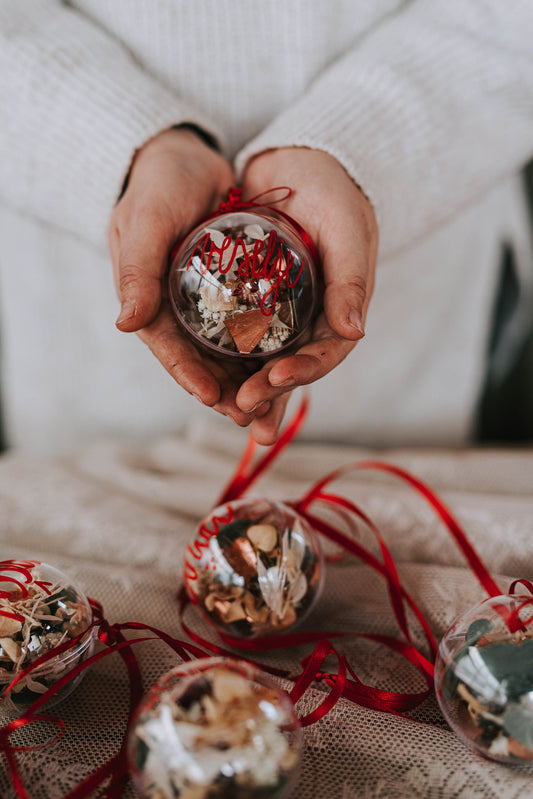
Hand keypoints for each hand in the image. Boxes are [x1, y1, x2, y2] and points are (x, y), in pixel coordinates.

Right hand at [109, 127, 266, 423]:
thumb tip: (126, 324)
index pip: (168, 347)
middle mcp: (175, 307)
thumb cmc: (158, 183)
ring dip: (243, 379)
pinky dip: (260, 348)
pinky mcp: (230, 289)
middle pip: (199, 359)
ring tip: (267, 406)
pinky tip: (281, 366)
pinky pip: (245, 325)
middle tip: (249, 416)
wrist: (187, 155)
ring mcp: (203, 300)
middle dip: (222, 390)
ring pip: (224, 350)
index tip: (212, 397)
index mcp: (148, 298)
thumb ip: (136, 268)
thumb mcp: (145, 220)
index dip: (188, 374)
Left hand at [235, 147, 377, 443]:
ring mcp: (281, 311)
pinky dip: (225, 357)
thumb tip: (355, 332)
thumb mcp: (346, 226)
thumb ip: (351, 276)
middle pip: (291, 365)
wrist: (298, 157)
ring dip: (246, 387)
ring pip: (263, 359)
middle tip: (241, 410)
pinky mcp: (252, 299)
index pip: (326, 351)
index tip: (273, 379)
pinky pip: (238, 334)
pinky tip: (207, 378)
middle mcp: (311, 316)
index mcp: (341, 306)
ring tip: (226, 412)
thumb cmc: (332, 188)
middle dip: (269, 392)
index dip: (302, 371)